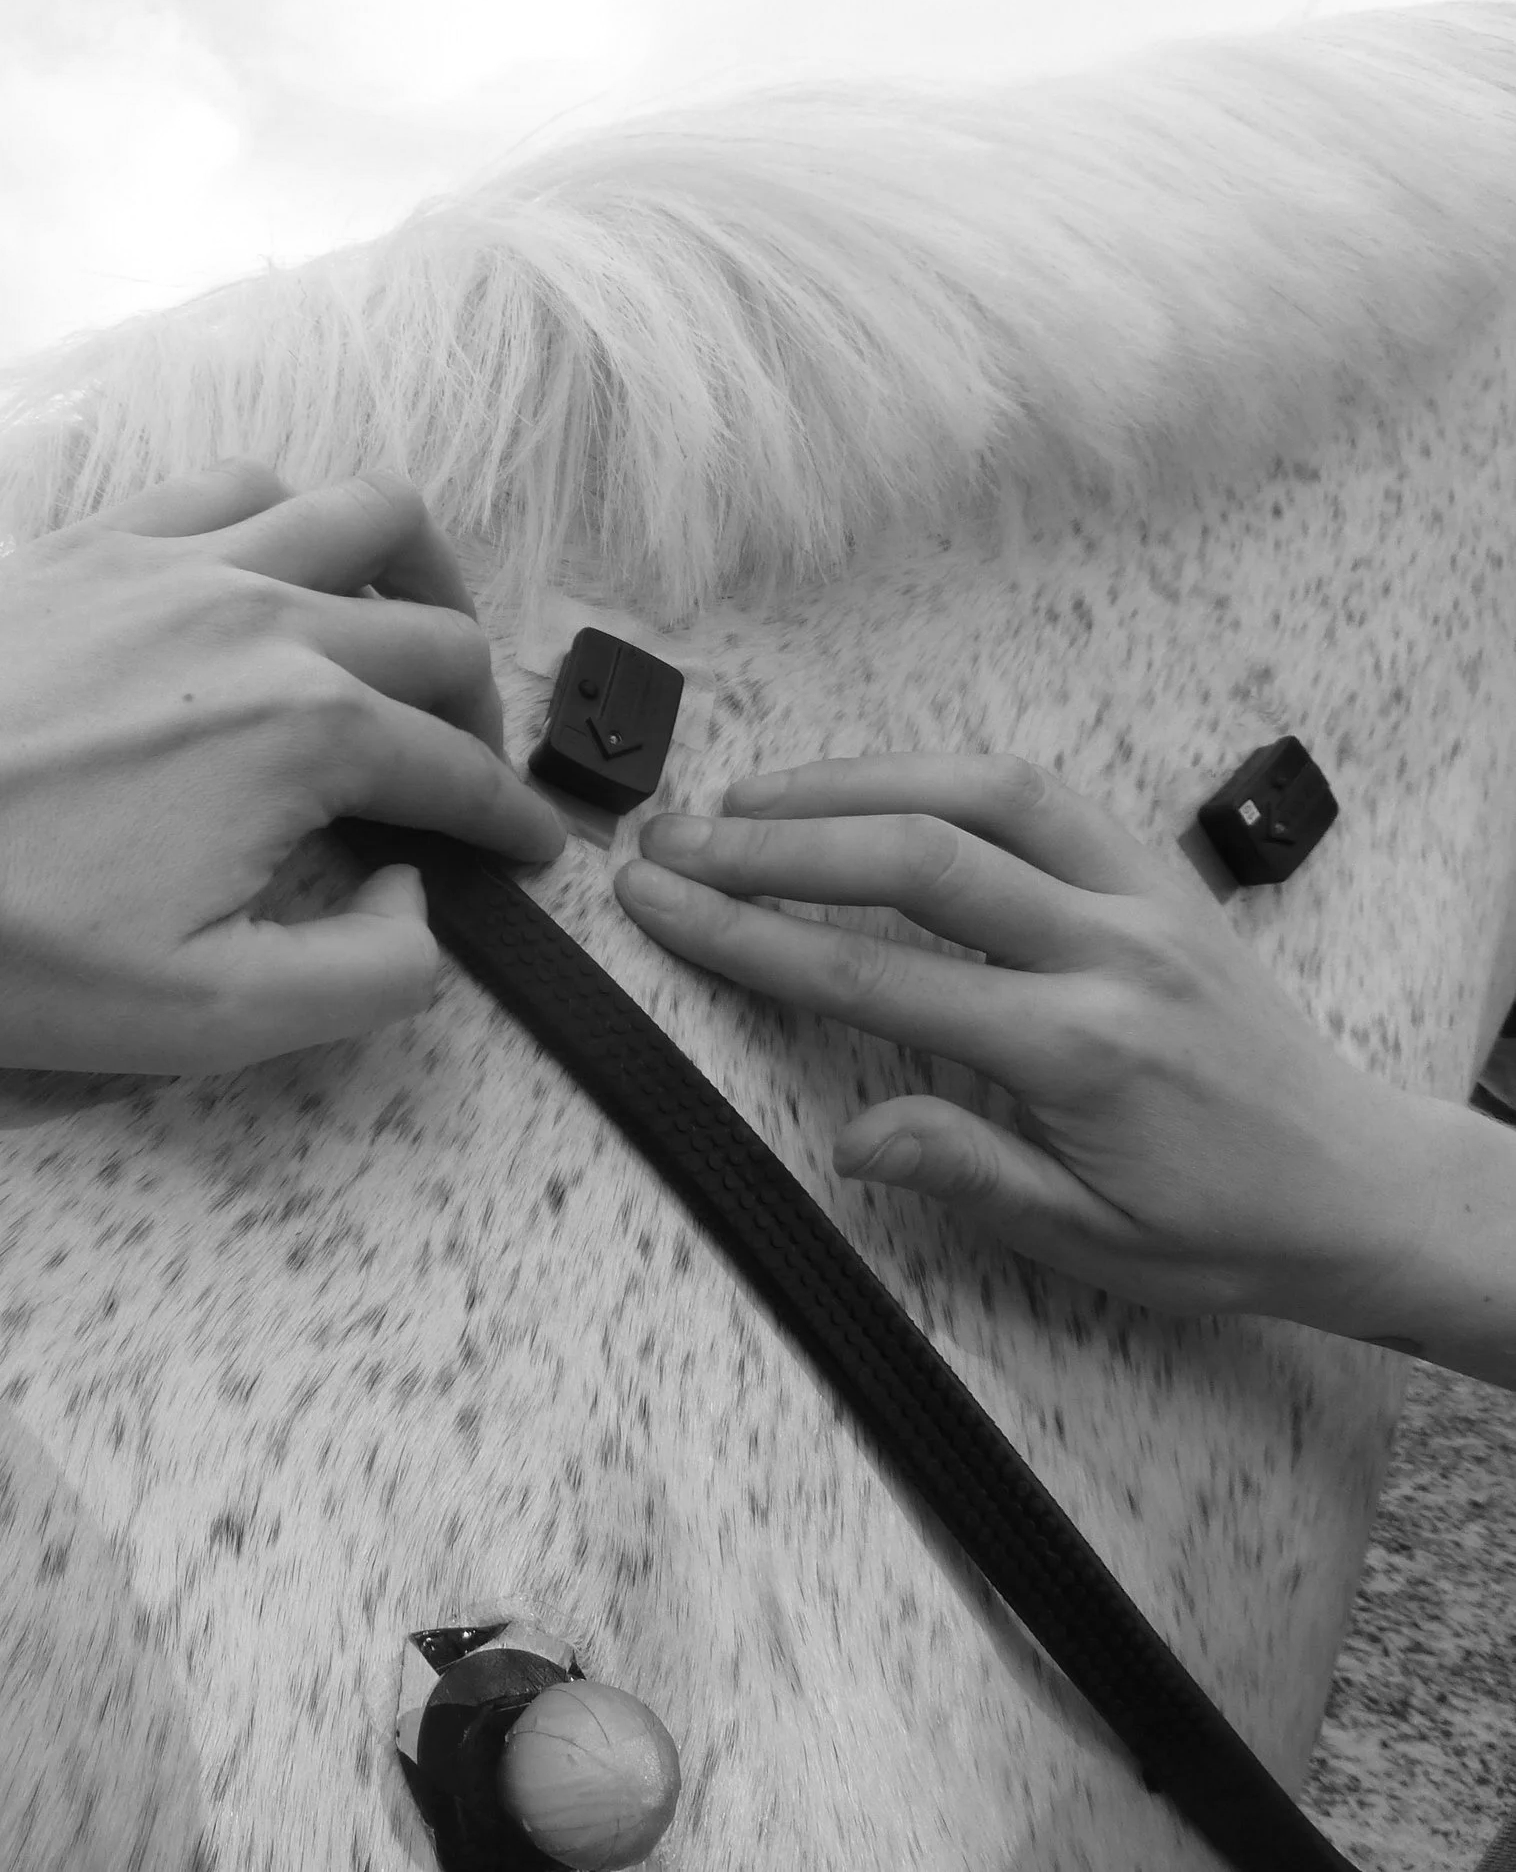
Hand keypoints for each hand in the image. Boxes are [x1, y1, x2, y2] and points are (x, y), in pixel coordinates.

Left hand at [0, 462, 563, 1074]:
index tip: (531, 857)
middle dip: (479, 709)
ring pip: (352, 510)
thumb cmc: (15, 944)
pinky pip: (227, 483)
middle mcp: (266, 616)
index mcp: (312, 731)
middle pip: (433, 630)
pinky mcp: (88, 540)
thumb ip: (371, 971)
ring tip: (397, 632)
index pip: (456, 772)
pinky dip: (284, 515)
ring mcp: (173, 560)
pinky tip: (264, 570)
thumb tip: (412, 890)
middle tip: (460, 774)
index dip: (509, 825)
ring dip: (409, 572)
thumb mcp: (215, 1014)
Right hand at [612, 753, 1432, 1325]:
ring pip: (981, 793)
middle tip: (671, 843)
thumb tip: (851, 1137)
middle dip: (771, 843)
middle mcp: (1111, 949)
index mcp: (1079, 1049)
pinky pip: (1041, 794)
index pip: (873, 973)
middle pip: (913, 856)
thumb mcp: (1090, 1242)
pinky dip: (940, 777)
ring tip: (747, 799)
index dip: (746, 935)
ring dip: (851, 782)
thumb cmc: (1223, 1229)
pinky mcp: (1161, 875)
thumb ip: (968, 1172)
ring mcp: (1144, 896)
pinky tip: (872, 792)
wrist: (1360, 1190)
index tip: (659, 906)